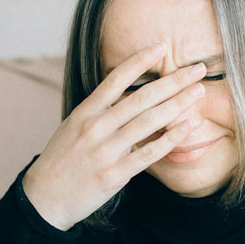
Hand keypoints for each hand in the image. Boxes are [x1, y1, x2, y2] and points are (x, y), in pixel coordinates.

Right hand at [22, 42, 206, 229]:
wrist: (45, 197)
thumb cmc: (63, 160)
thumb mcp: (74, 127)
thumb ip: (99, 111)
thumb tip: (127, 95)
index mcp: (85, 112)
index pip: (116, 78)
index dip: (141, 60)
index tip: (163, 46)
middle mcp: (96, 127)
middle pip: (141, 97)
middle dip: (173, 81)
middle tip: (198, 69)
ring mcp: (106, 151)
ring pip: (148, 122)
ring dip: (178, 104)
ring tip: (199, 92)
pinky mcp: (115, 174)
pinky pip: (148, 153)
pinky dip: (169, 139)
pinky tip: (186, 127)